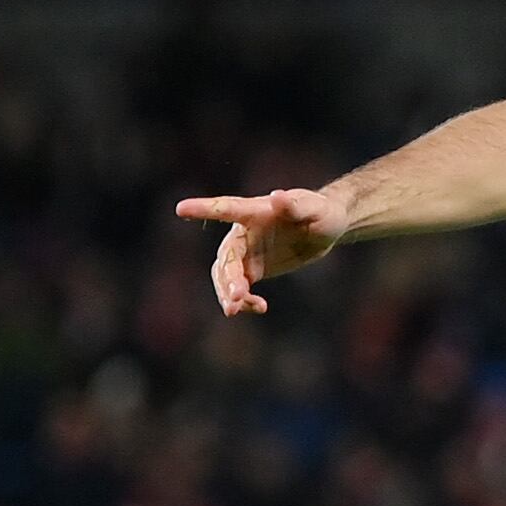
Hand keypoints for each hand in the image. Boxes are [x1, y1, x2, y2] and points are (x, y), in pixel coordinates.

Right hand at [173, 188, 347, 316]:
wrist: (325, 229)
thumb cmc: (320, 212)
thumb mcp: (314, 208)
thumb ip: (295, 204)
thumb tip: (277, 196)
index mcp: (255, 211)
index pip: (226, 208)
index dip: (204, 208)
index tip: (180, 209)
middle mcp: (244, 232)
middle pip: (227, 256)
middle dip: (227, 277)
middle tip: (235, 297)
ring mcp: (246, 252)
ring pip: (225, 275)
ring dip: (227, 292)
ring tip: (235, 310)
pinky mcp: (252, 270)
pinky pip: (239, 288)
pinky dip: (244, 301)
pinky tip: (259, 308)